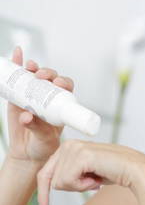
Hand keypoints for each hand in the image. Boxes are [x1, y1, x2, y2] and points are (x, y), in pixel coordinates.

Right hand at [7, 46, 74, 162]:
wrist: (28, 152)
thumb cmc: (43, 146)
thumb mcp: (44, 139)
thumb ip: (37, 128)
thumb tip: (26, 116)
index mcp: (62, 106)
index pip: (67, 89)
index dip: (64, 83)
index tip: (58, 84)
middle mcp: (51, 97)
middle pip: (53, 79)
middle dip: (49, 73)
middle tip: (41, 76)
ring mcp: (35, 94)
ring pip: (37, 76)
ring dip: (34, 67)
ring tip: (29, 66)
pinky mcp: (20, 95)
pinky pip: (20, 78)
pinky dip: (19, 64)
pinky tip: (18, 52)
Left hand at [36, 139, 144, 204]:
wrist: (135, 170)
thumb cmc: (115, 172)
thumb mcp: (87, 174)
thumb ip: (70, 174)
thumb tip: (53, 185)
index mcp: (69, 146)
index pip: (46, 172)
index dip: (44, 193)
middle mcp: (69, 144)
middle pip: (52, 180)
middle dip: (71, 188)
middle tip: (92, 182)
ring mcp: (74, 148)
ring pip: (59, 182)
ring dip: (79, 187)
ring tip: (97, 178)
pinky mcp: (80, 156)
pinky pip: (68, 181)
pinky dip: (83, 186)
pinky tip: (97, 179)